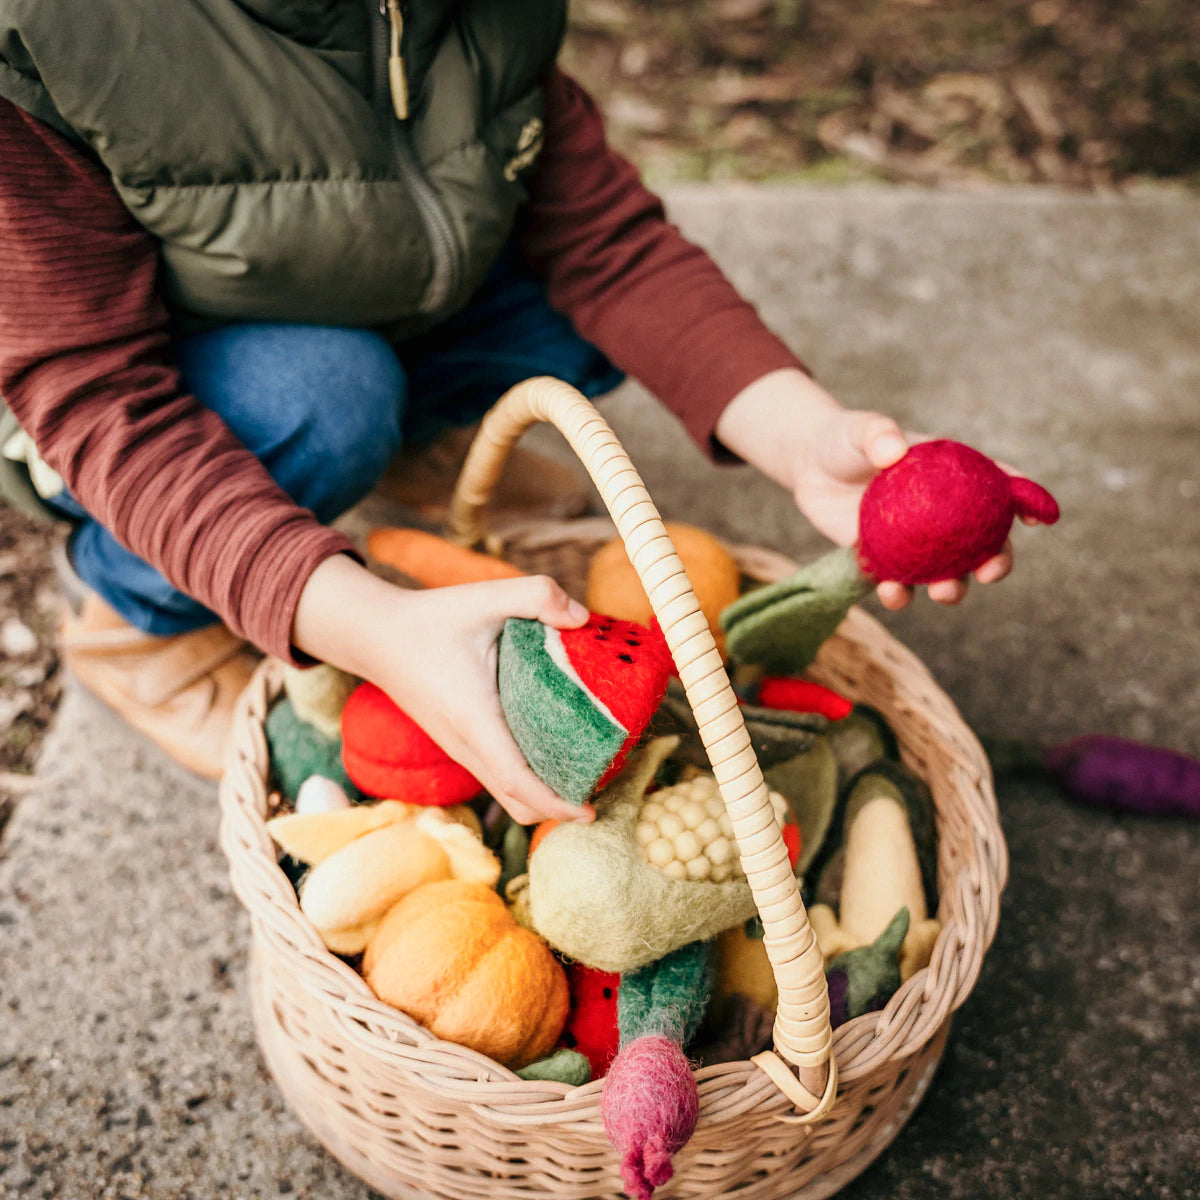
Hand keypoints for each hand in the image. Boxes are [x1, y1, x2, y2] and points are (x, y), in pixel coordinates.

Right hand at [294, 555, 595, 825]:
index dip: (554, 804)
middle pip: (516, 801)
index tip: (589, 814)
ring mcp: (460, 748)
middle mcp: (466, 744)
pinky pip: (497, 774)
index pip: (516, 780)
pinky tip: (555, 746)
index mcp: (473, 718)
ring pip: (506, 793)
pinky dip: (528, 778)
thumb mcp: (485, 596)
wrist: (376, 637)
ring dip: (545, 794)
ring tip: (588, 769)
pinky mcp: (460, 743)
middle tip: (603, 786)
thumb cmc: (430, 619)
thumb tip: (583, 619)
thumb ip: (537, 595)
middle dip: (559, 807)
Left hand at [714, 368, 1016, 608]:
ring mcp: (918, 542)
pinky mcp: (886, 561)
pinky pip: (899, 583)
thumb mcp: (860, 430)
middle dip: (997, 561)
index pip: (999, 486)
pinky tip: (892, 592)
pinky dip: (899, 593)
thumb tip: (894, 451)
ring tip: (943, 592)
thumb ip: (877, 434)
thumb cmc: (845, 440)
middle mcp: (945, 514)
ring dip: (952, 587)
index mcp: (956, 476)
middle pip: (984, 542)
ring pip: (947, 572)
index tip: (1042, 518)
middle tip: (990, 572)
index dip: (1026, 501)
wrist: (812, 468)